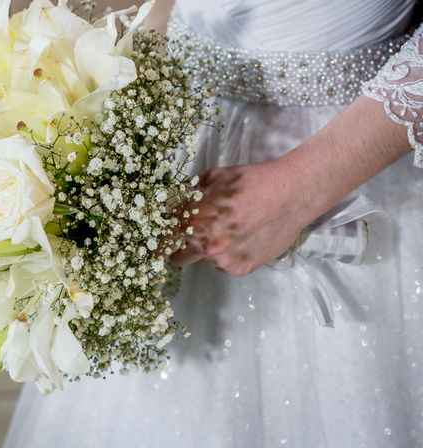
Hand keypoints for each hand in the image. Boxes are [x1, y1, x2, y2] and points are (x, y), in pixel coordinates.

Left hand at [170, 159, 319, 275]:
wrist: (291, 194)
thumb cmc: (251, 181)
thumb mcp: (214, 178)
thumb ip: (189, 192)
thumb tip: (174, 200)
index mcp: (194, 222)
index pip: (163, 243)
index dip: (157, 242)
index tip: (156, 243)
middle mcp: (206, 246)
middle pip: (178, 258)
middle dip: (180, 248)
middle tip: (193, 234)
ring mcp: (224, 261)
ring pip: (204, 260)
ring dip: (208, 249)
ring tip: (229, 229)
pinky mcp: (241, 269)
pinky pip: (224, 265)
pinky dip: (228, 255)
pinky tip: (243, 237)